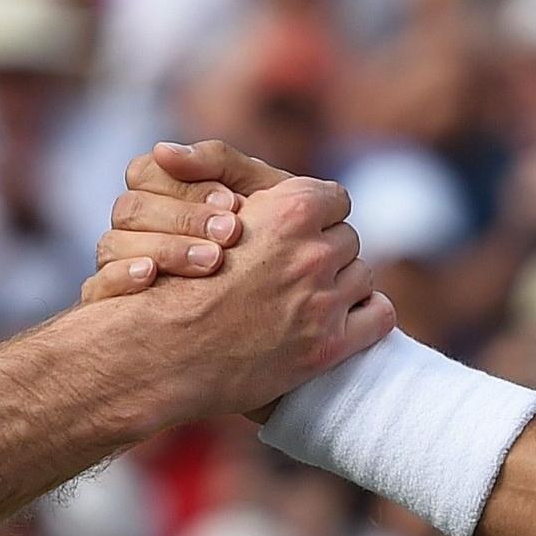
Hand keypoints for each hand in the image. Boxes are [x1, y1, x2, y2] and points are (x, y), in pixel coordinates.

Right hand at [80, 140, 283, 303]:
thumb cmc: (272, 238)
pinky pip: (96, 287)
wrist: (284, 304)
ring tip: (212, 262)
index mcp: (159, 193)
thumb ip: (218, 162)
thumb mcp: (259, 193)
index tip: (232, 203)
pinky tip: (151, 276)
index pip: (145, 172)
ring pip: (112, 244)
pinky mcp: (113, 305)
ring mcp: (119, 265)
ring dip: (165, 248)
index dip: (185, 185)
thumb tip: (163, 149)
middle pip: (131, 208)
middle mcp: (134, 228)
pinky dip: (121, 276)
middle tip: (231, 234)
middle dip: (183, 218)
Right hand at [113, 173, 389, 419]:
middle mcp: (313, 252)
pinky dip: (365, 315)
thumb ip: (249, 191)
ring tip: (310, 297)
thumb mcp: (207, 214)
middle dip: (327, 249)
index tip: (302, 227)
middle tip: (299, 268)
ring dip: (342, 283)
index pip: (334, 197)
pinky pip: (378, 316)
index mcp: (290, 210)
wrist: (157, 350)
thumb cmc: (172, 280)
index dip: (317, 212)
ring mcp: (323, 301)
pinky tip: (342, 320)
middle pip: (347, 237)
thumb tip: (283, 185)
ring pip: (362, 275)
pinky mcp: (327, 346)